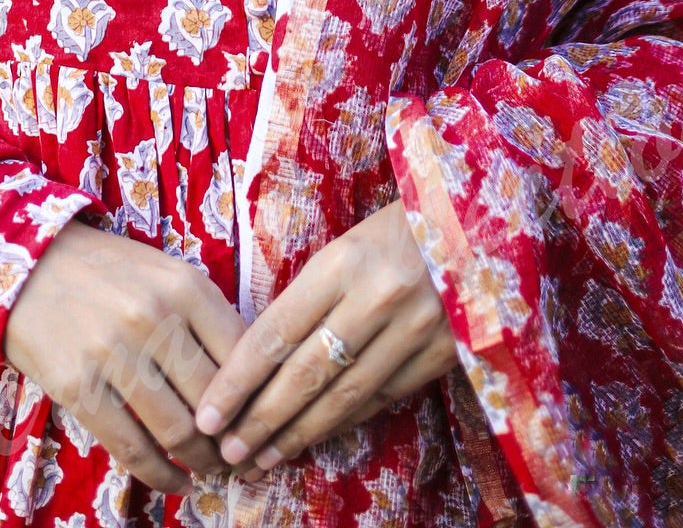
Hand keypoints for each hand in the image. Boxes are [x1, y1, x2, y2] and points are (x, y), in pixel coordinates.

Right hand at [3, 216, 247, 493]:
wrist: (31, 266)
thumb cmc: (110, 272)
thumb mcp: (166, 274)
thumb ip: (205, 317)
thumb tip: (248, 380)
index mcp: (185, 285)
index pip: (242, 354)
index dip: (258, 397)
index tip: (262, 420)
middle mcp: (154, 317)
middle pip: (215, 399)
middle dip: (234, 438)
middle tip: (241, 455)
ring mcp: (114, 354)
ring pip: (178, 431)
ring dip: (202, 462)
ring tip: (211, 470)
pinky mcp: (79, 387)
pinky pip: (132, 448)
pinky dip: (161, 476)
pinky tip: (176, 482)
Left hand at [192, 199, 456, 477]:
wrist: (474, 224)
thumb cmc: (395, 229)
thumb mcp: (344, 247)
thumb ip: (307, 297)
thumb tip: (262, 357)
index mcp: (342, 263)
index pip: (276, 333)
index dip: (238, 380)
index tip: (208, 414)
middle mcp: (377, 299)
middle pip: (306, 374)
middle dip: (261, 419)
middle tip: (228, 452)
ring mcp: (414, 331)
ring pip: (344, 397)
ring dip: (299, 434)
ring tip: (264, 457)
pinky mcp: (442, 355)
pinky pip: (381, 398)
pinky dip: (345, 422)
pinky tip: (317, 437)